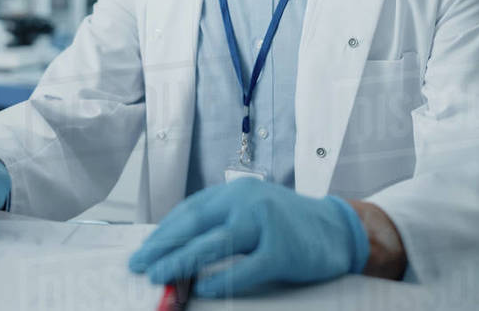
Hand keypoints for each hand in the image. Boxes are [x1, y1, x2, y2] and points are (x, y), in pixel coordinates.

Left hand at [128, 179, 368, 296]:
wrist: (338, 228)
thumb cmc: (288, 223)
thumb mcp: (250, 212)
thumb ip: (219, 225)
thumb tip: (176, 250)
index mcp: (234, 192)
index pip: (189, 211)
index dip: (163, 232)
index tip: (144, 250)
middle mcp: (247, 201)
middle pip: (195, 225)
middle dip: (163, 246)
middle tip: (140, 264)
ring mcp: (266, 223)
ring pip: (214, 244)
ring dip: (182, 261)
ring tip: (160, 276)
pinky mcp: (283, 249)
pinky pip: (246, 267)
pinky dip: (223, 278)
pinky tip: (203, 288)